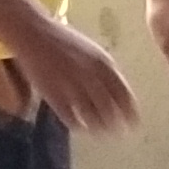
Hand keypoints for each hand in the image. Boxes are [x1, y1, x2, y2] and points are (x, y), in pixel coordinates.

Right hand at [18, 8, 143, 133]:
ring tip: (101, 134)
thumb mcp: (93, 52)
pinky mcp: (53, 95)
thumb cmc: (65, 42)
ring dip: (99, 129)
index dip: (130, 113)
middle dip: (116, 125)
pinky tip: (80, 128)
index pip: (123, 94)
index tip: (134, 124)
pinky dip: (78, 126)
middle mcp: (89, 76)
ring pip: (91, 117)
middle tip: (119, 134)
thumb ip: (107, 72)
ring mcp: (71, 86)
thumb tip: (120, 96)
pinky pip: (71, 118)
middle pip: (109, 109)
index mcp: (103, 64)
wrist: (34, 34)